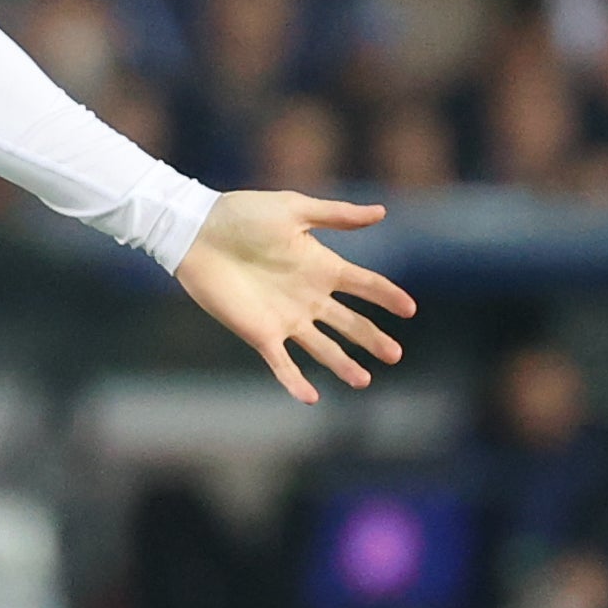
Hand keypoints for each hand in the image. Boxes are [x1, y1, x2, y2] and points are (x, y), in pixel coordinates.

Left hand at [173, 190, 416, 403]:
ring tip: (365, 381)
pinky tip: (311, 397)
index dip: (387, 296)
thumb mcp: (294, 210)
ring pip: (323, 348)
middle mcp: (309, 297)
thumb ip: (336, 216)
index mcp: (321, 266)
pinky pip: (282, 363)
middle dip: (373, 339)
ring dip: (343, 365)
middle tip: (396, 355)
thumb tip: (381, 212)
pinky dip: (294, 381)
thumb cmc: (242, 214)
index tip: (409, 309)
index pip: (364, 285)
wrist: (197, 232)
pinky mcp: (260, 333)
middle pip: (350, 323)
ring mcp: (286, 318)